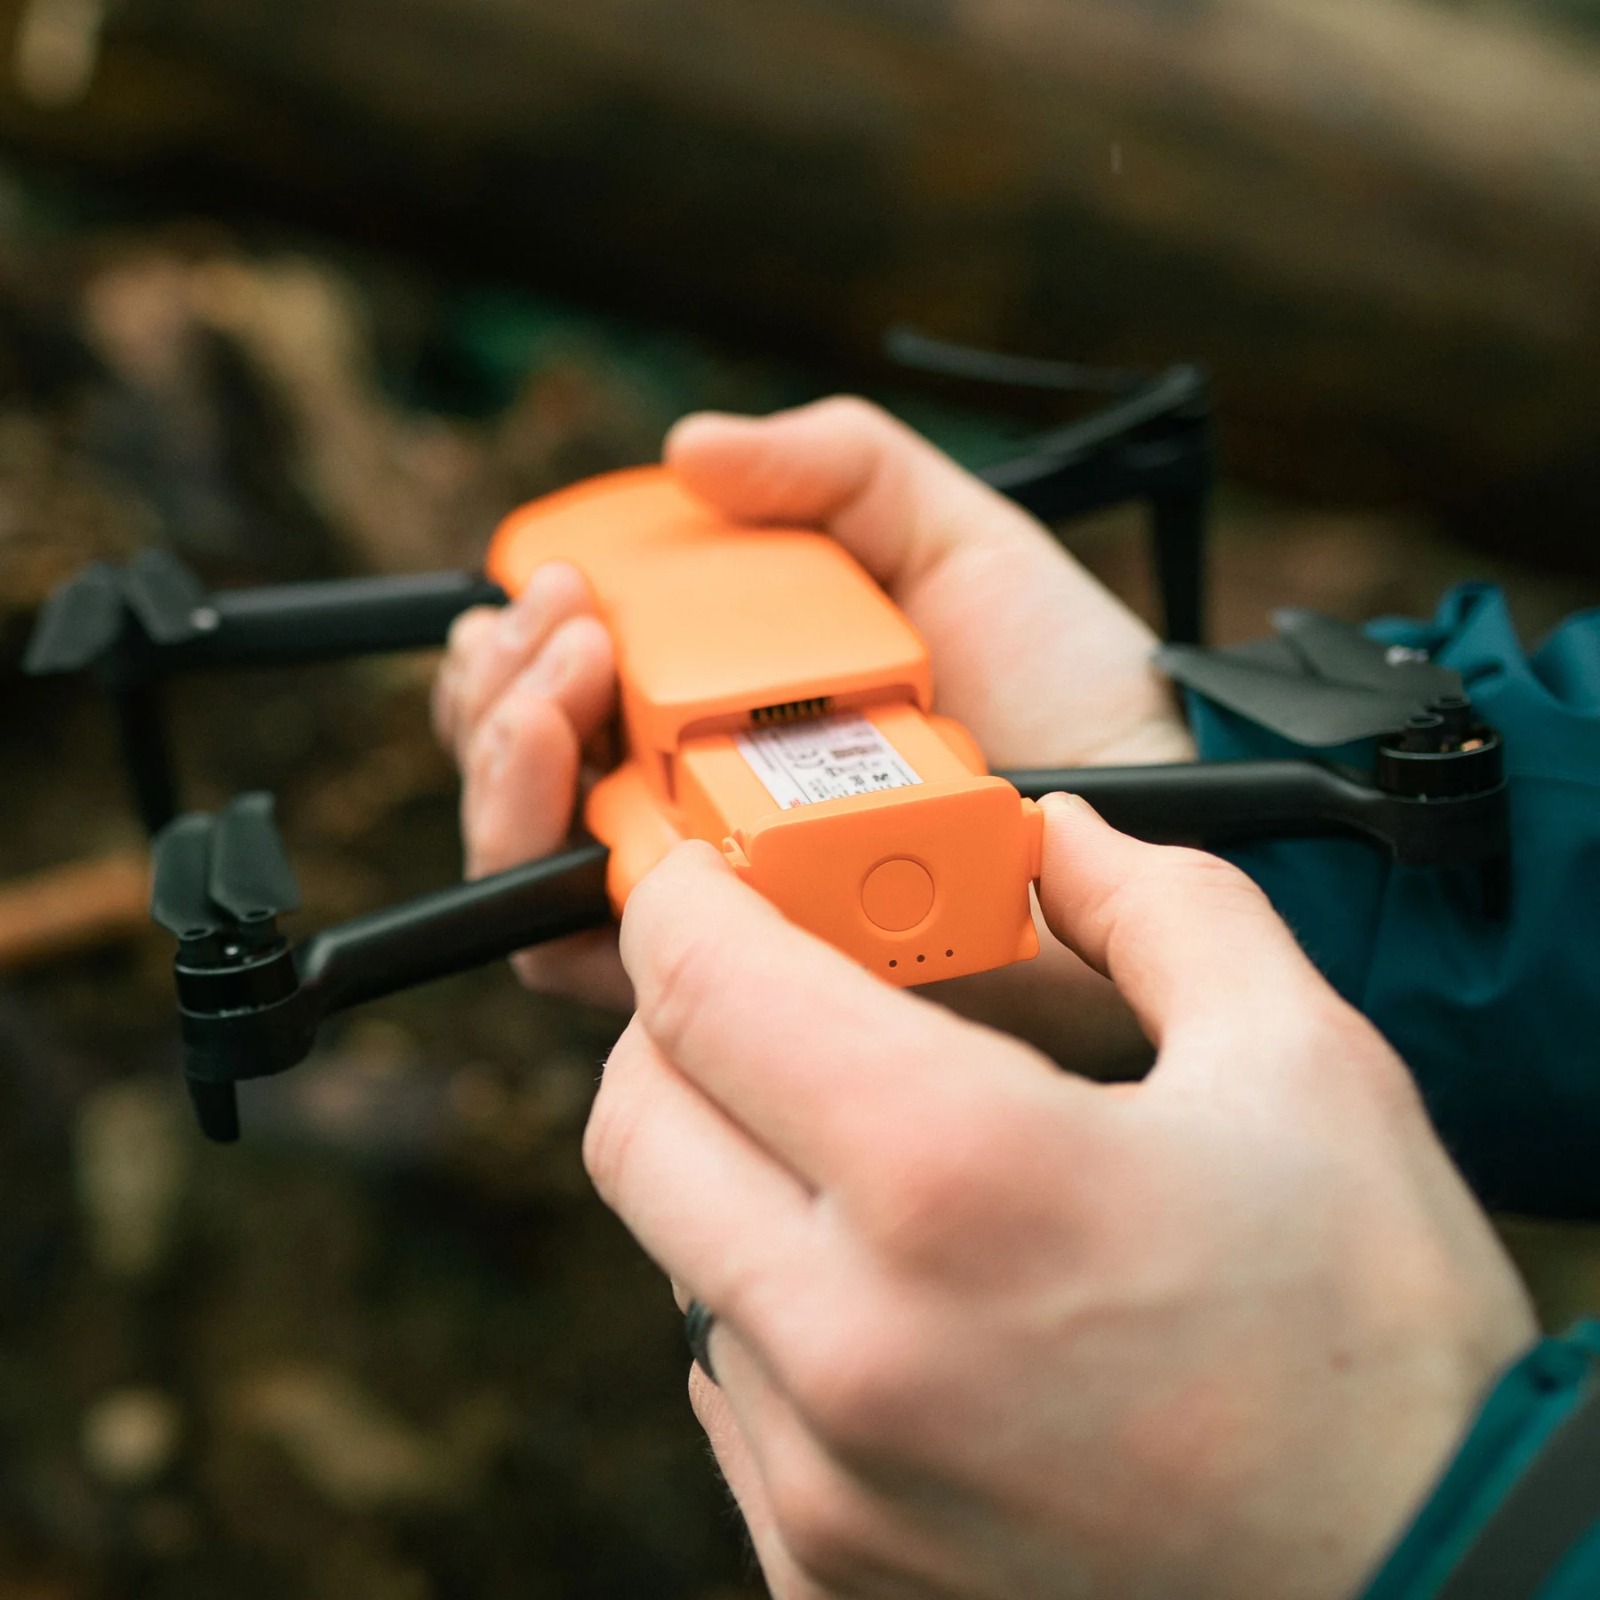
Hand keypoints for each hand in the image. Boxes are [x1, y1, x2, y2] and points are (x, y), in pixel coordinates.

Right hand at [434, 399, 1192, 1043]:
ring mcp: (713, 892)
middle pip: (525, 767)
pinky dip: (560, 872)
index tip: (553, 581)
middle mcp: (697, 802)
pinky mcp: (739, 974)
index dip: (520, 639)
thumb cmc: (1069, 687)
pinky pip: (592, 956)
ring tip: (568, 682)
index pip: (565, 683)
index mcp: (725, 704)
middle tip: (561, 630)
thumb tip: (690, 446)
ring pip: (530, 858)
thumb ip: (838, 470)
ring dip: (509, 763)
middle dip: (498, 693)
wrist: (1159, 808)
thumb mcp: (951, 540)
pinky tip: (610, 799)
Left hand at [584, 796, 1535, 1599]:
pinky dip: (781, 1311)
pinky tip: (908, 1297)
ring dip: (745, 1174)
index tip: (714, 881)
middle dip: (689, 1029)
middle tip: (784, 997)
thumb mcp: (1304, 1066)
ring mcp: (826, 1481)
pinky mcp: (827, 1571)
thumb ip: (1160, 908)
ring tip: (886, 1160)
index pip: (703, 987)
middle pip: (639, 1123)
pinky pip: (733, 1390)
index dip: (685, 902)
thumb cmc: (1379, 1348)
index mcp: (957, 1177)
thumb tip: (1060, 841)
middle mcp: (853, 1344)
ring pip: (680, 1258)